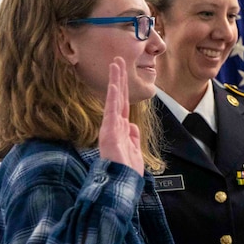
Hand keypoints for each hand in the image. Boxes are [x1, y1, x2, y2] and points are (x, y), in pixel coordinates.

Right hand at [98, 57, 143, 174]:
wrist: (121, 184)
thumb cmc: (126, 172)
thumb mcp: (134, 152)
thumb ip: (133, 137)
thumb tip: (132, 125)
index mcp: (122, 129)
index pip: (123, 104)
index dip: (124, 89)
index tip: (122, 73)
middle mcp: (114, 125)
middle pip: (118, 97)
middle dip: (119, 78)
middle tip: (118, 59)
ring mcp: (111, 128)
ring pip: (114, 100)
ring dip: (116, 81)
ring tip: (115, 64)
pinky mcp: (109, 133)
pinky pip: (112, 112)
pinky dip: (114, 98)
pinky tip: (115, 85)